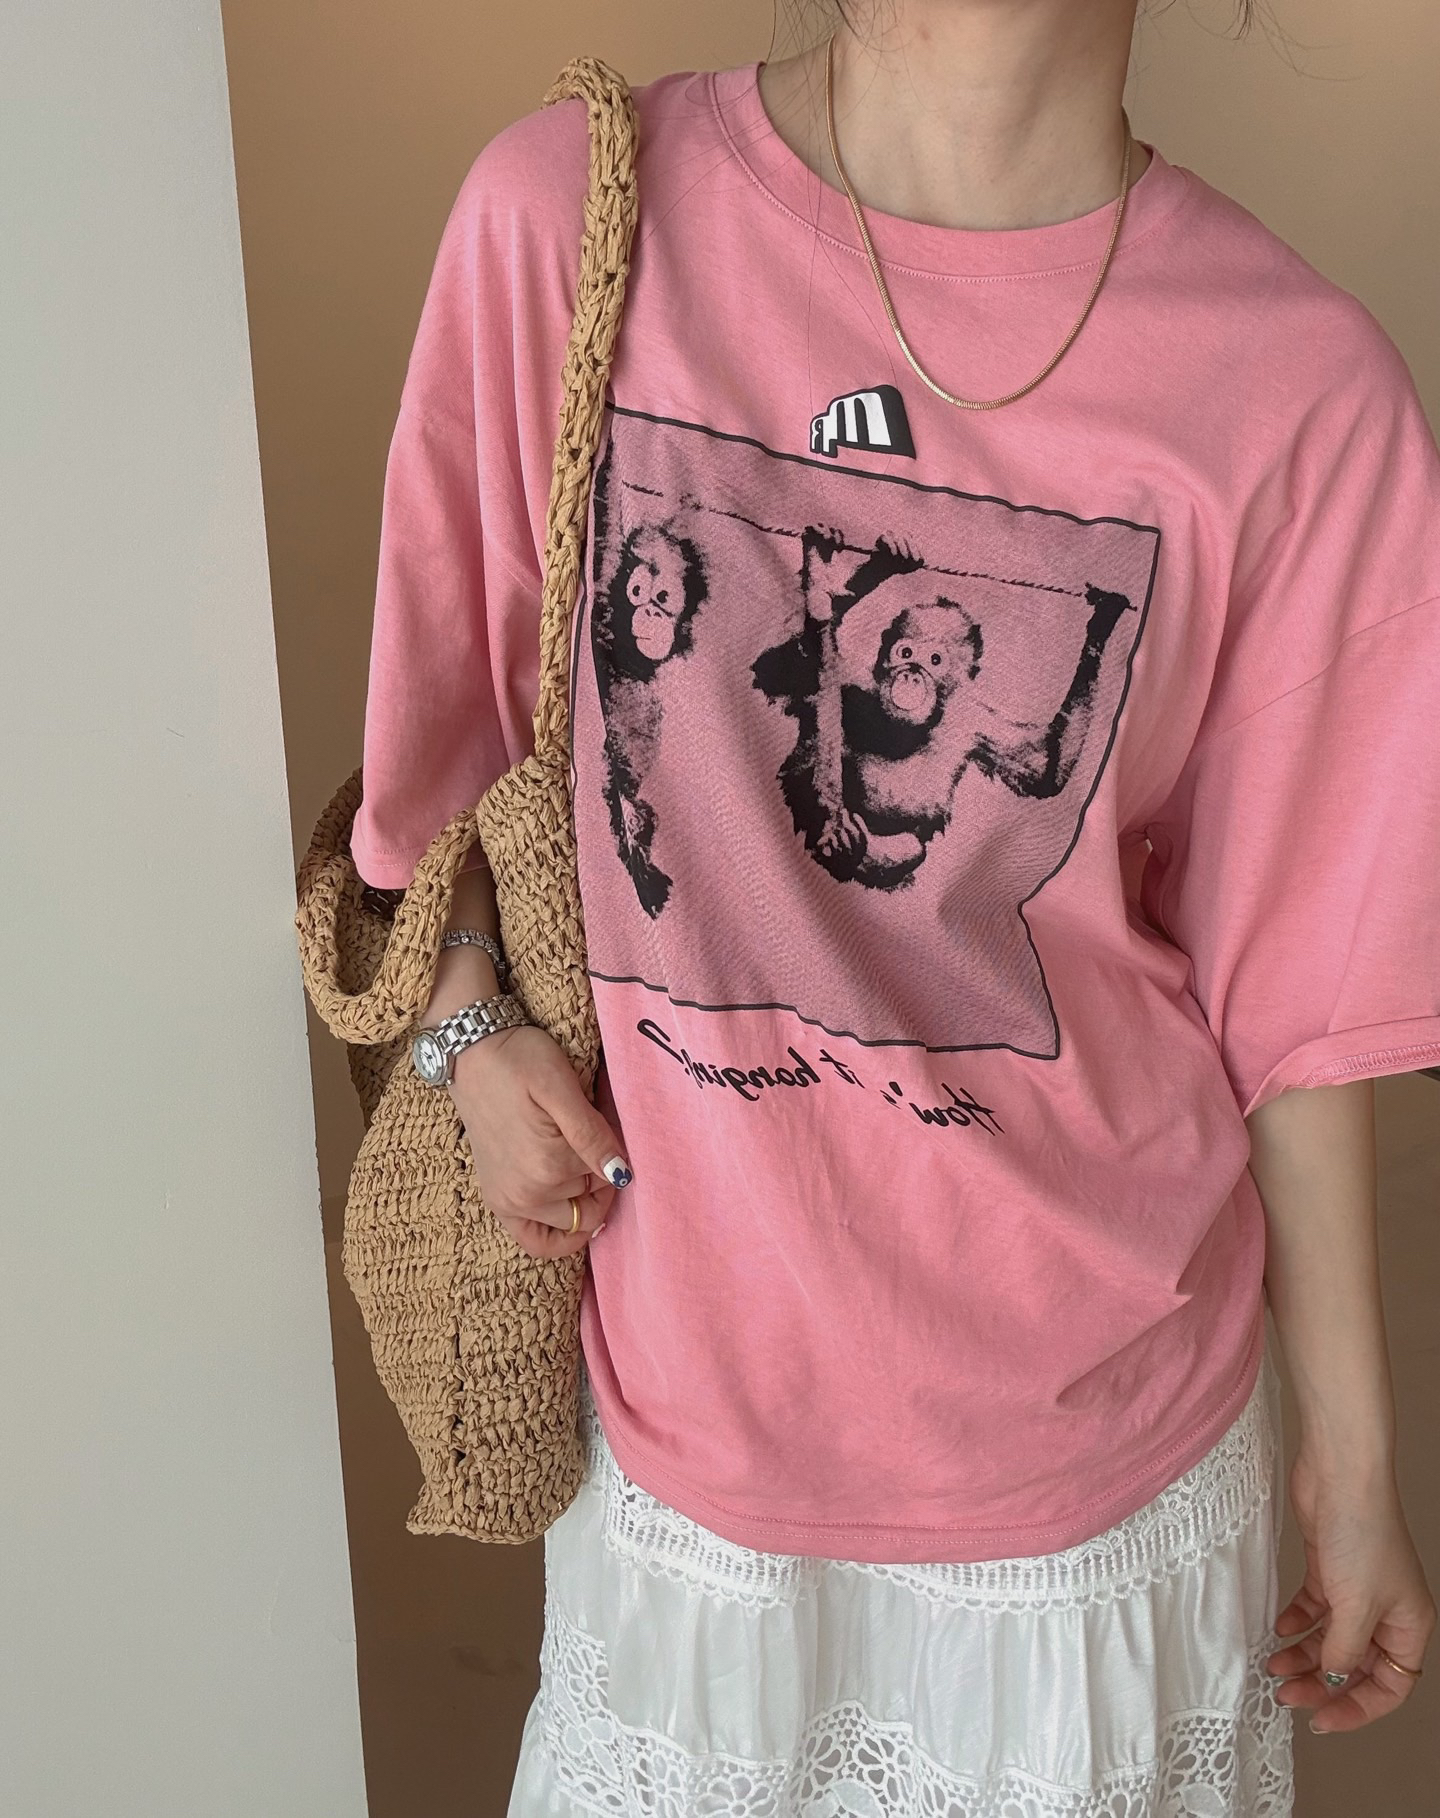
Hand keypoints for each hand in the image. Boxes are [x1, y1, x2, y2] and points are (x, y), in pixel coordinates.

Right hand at [447, 1023, 630, 1260]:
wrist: (470, 1054)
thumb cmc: (519, 1061)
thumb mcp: (561, 1087)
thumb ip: (591, 1134)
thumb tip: (621, 1175)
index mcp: (547, 1165)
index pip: (608, 1176)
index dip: (615, 1152)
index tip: (603, 1126)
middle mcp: (527, 1195)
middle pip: (592, 1202)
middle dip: (601, 1177)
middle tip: (592, 1141)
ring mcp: (509, 1203)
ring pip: (572, 1220)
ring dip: (583, 1198)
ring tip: (577, 1160)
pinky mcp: (498, 1201)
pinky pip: (536, 1242)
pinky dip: (558, 1239)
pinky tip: (571, 1217)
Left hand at [1266, 1444, 1433, 1731]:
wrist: (1340, 1474)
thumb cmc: (1362, 1533)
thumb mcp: (1355, 1607)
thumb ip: (1343, 1651)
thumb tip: (1332, 1678)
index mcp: (1408, 1626)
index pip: (1389, 1686)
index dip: (1357, 1706)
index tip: (1320, 1718)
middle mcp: (1385, 1612)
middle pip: (1355, 1665)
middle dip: (1321, 1683)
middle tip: (1285, 1693)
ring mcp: (1355, 1589)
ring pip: (1330, 1639)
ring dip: (1303, 1655)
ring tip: (1272, 1665)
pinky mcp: (1328, 1568)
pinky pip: (1313, 1609)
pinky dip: (1296, 1622)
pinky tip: (1277, 1629)